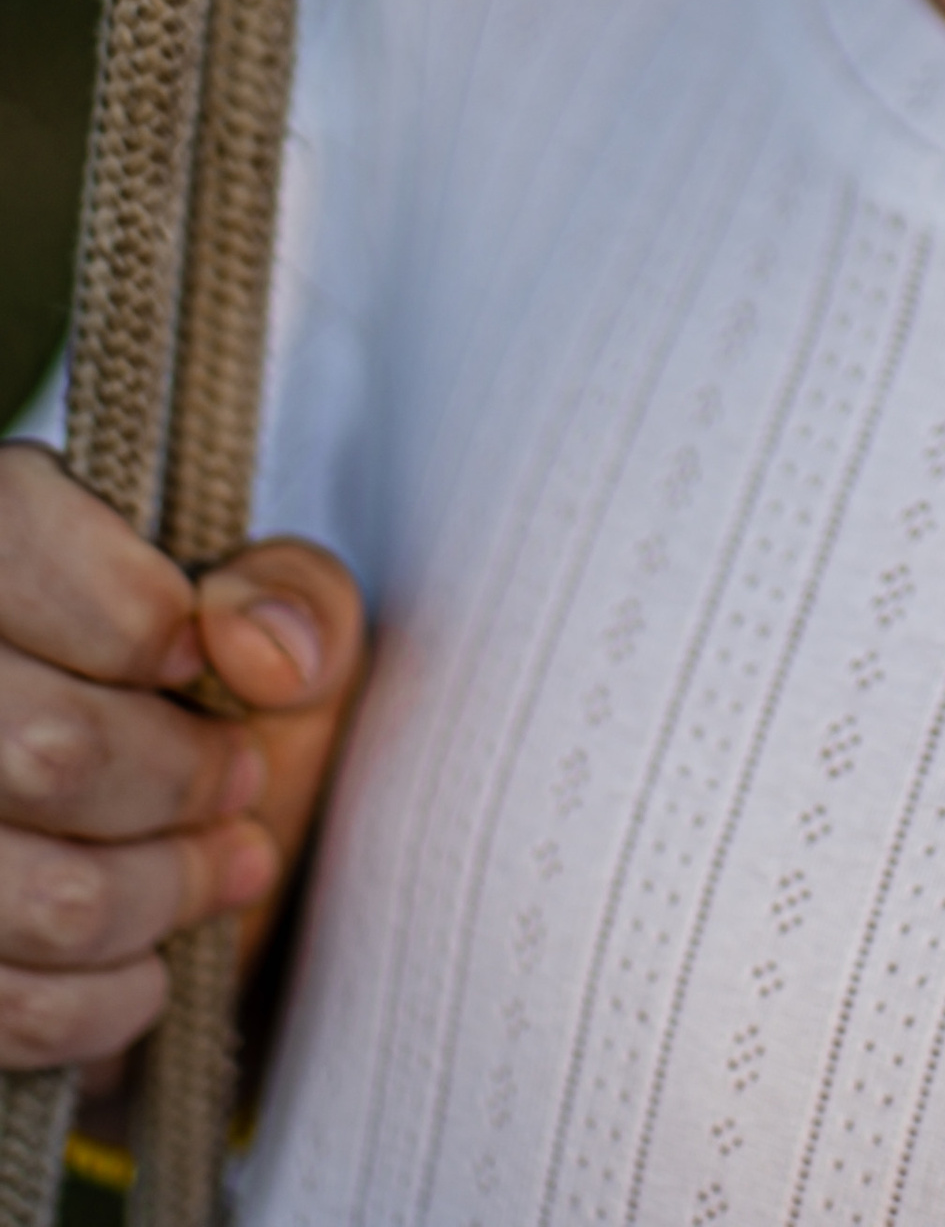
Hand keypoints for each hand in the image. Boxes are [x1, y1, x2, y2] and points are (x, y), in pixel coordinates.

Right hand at [0, 442, 365, 1074]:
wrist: (156, 826)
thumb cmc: (207, 697)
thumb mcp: (273, 611)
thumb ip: (292, 594)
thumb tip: (266, 655)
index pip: (29, 561)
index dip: (144, 623)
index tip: (199, 666)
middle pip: (53, 751)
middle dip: (183, 783)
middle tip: (240, 780)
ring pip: (38, 895)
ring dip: (162, 896)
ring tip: (223, 866)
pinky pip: (6, 1007)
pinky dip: (102, 1005)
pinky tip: (147, 965)